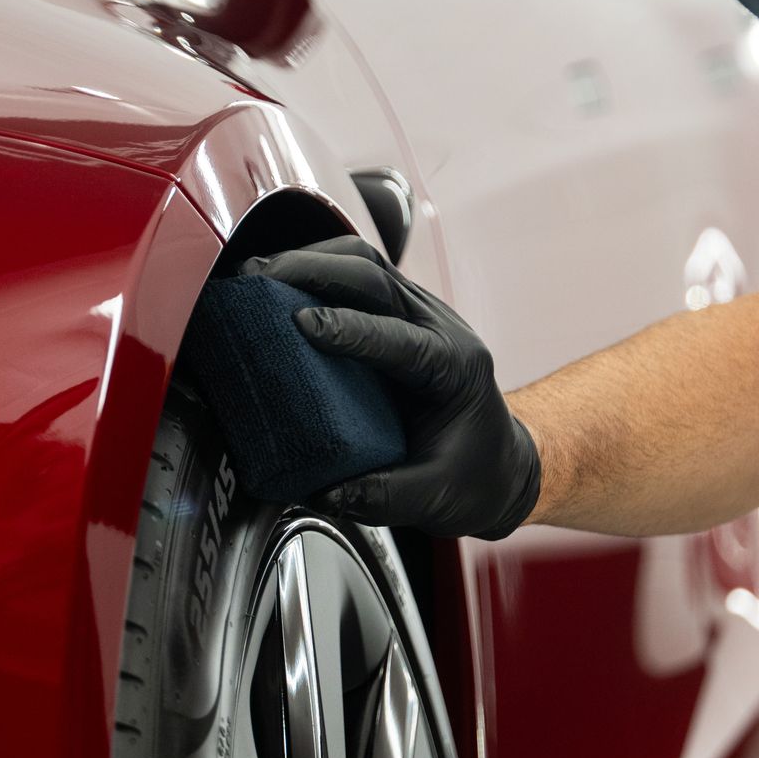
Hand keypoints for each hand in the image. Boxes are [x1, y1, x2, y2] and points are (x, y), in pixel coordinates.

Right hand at [242, 241, 540, 539]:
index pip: (401, 338)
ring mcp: (420, 314)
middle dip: (316, 271)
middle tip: (261, 279)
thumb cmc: (472, 478)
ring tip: (260, 271)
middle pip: (378, 278)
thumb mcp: (433, 498)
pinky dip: (316, 268)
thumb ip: (381, 496)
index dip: (351, 328)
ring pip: (366, 263)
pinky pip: (357, 274)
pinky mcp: (397, 313)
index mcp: (456, 370)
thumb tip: (324, 490)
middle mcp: (441, 328)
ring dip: (311, 259)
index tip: (302, 324)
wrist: (498, 464)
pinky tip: (279, 278)